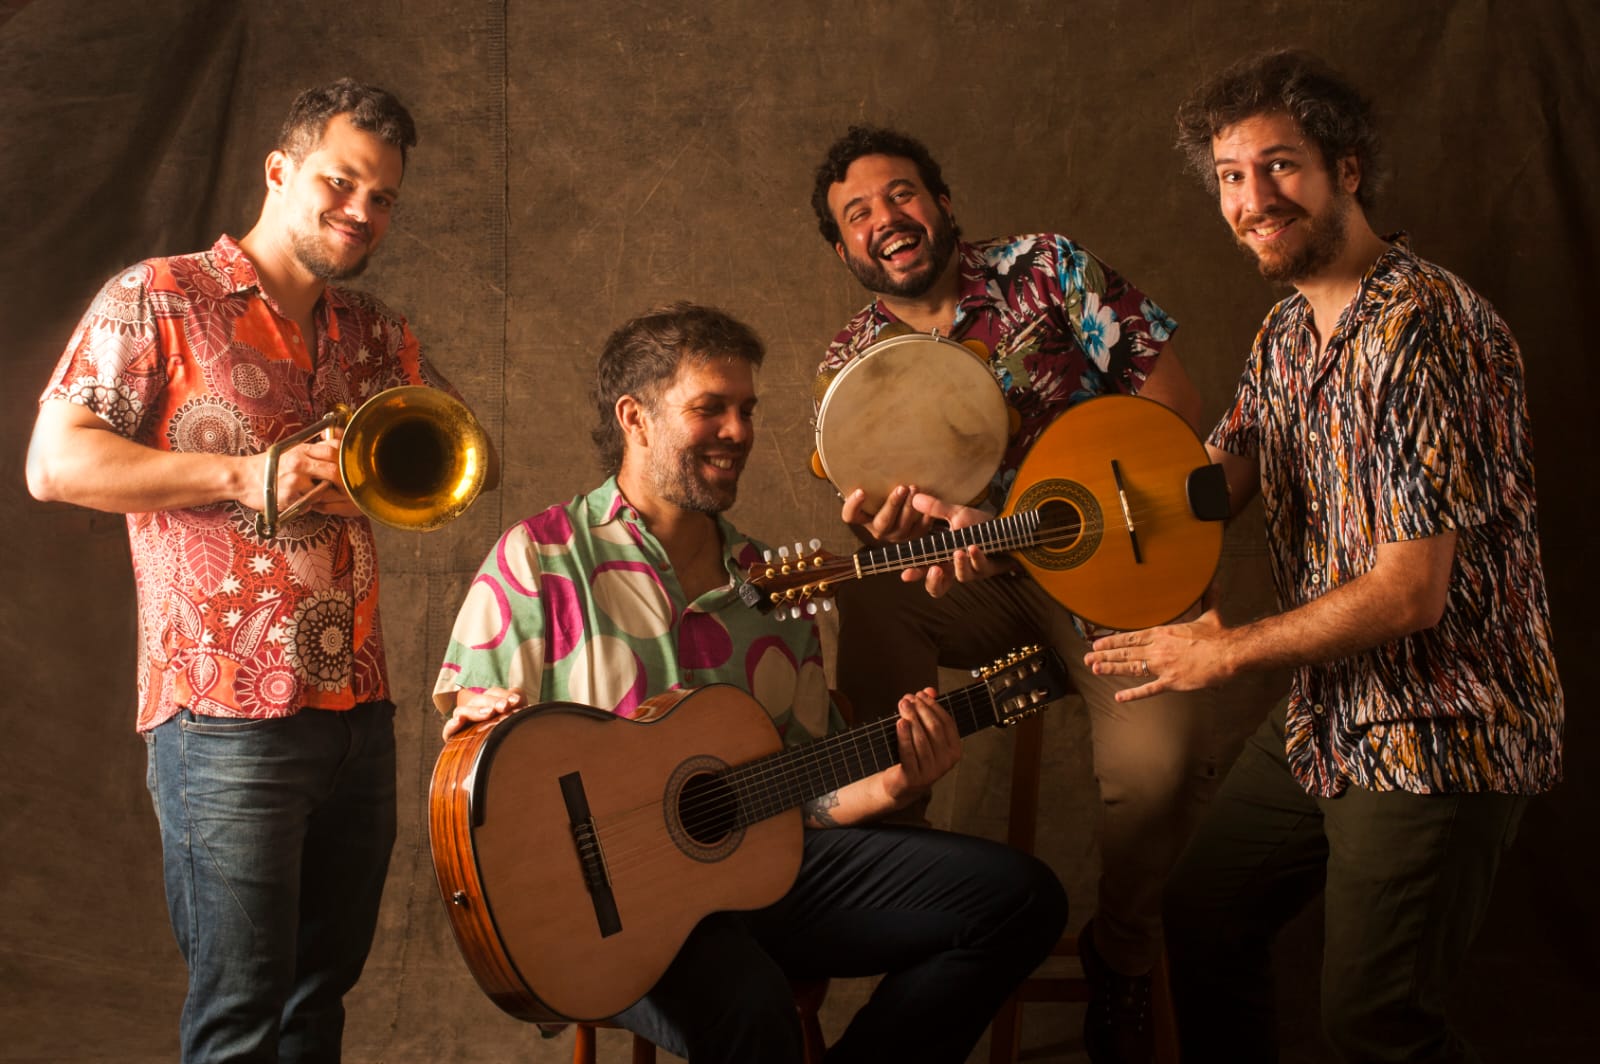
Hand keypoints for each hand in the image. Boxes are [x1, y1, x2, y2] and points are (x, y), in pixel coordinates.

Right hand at [237, 429, 352, 515]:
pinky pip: (308, 504)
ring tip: (319, 496)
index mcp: (302, 449)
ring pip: (323, 490)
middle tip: (345, 489)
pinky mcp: (288, 497)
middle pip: (335, 471)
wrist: (243, 478)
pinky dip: (309, 505)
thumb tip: (337, 446)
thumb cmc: (268, 465)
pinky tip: (301, 501)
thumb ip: (312, 451)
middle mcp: (299, 462)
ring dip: (324, 496)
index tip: (350, 469)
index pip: (334, 449)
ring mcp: (294, 480)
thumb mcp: (290, 451)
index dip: (345, 460)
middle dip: (343, 482)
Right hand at [443, 686, 525, 739]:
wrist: (507, 763)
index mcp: (491, 704)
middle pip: (479, 700)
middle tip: (505, 706)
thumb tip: (522, 705)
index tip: (516, 701)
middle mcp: (476, 711)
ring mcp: (464, 724)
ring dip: (476, 710)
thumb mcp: (519, 723)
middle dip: (493, 701)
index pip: (494, 693)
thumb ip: (519, 710)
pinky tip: (459, 721)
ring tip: (489, 713)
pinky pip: (448, 730)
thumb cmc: (514, 739)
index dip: (504, 694)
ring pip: (463, 711)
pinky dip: (452, 725)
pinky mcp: (454, 738)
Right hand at [840, 483, 933, 542]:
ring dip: (910, 507)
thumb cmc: (882, 489)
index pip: (850, 515)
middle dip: (893, 504)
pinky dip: (925, 517)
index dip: (854, 506)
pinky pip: (920, 529)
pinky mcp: (912, 535)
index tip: (860, 491)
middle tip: (901, 488)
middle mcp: (878, 529)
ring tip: (916, 489)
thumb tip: (874, 447)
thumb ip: (871, 476)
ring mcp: (895, 535)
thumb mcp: (874, 485)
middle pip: (882, 522)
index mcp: (862, 518)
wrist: (901, 506)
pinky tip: (929, 501)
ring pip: (902, 526)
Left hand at [881, 687, 961, 805]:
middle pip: (934, 729)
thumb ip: (929, 711)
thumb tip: (931, 690)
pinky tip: (900, 723)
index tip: (921, 695)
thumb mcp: (923, 733)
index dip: (934, 706)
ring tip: (902, 705)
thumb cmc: (913, 756)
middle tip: (908, 699)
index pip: (947, 723)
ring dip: (911, 718)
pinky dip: (904, 735)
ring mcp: (931, 771)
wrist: (900, 785)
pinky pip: (908, 752)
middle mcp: (946, 762)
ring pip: (921, 739)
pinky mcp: (913, 777)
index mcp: (954, 750)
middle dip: (920, 710)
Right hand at [901, 491, 1013, 595]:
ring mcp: (973, 569)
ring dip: (959, 565)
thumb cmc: (980, 525)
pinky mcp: (990, 567)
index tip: (906, 573)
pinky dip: (976, 558)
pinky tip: (973, 547)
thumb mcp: (956, 514)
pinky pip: (981, 567)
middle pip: (939, 588)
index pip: (925, 570)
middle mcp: (956, 568)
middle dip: (933, 581)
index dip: (915, 574)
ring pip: (962, 577)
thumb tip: (915, 497)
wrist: (1009, 526)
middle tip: (934, 570)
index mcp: (943, 558)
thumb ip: (936, 509)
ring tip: (958, 552)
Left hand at [1084, 609, 1232, 702]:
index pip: (1131, 636)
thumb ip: (1206, 599)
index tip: (1098, 643)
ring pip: (1130, 667)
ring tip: (1094, 669)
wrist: (1228, 653)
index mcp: (1162, 633)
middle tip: (1087, 658)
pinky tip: (1119, 697)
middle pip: (1126, 651)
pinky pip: (1148, 689)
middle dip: (1105, 655)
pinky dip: (1133, 694)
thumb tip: (1213, 581)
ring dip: (1111, 669)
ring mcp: (1162, 666)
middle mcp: (1157, 648)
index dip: (1113, 641)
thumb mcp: (1209, 615)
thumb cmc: (1219, 636)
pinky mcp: (1171, 681)